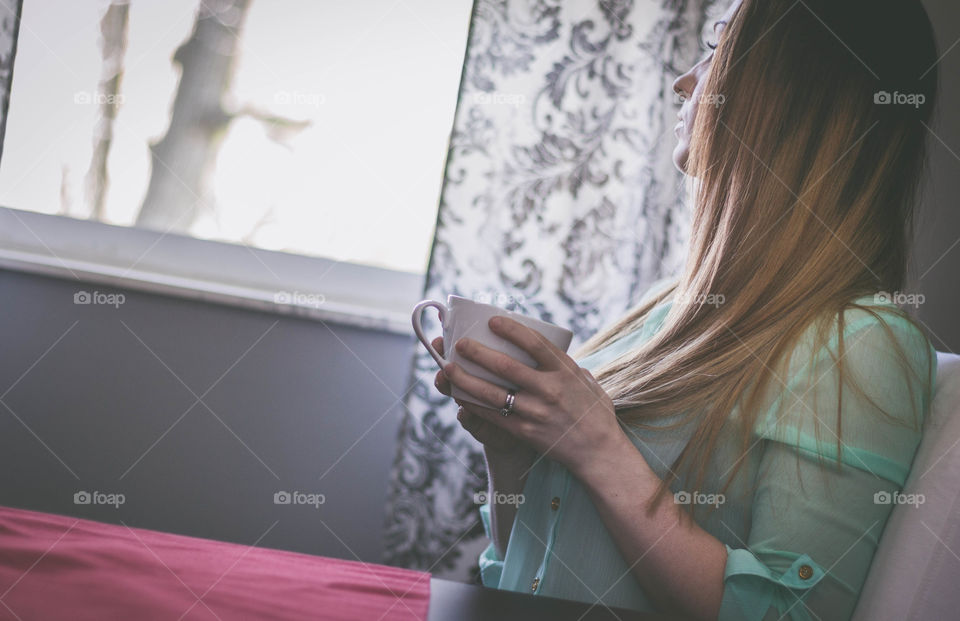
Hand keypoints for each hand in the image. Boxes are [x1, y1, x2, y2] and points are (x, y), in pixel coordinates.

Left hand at [440, 316, 628, 477]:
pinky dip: (473, 404)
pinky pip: (493, 415)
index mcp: (564, 371)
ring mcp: (535, 411)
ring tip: (448, 367)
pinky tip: (460, 396)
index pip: (534, 343)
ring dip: (466, 378)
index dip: (511, 329)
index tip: (492, 320)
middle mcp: (548, 389)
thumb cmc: (594, 413)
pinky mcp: (525, 431)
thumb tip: (548, 351)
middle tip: (461, 343)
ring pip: (492, 392)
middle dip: (478, 352)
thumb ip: (567, 365)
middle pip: (505, 366)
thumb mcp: (587, 381)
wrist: (599, 452)